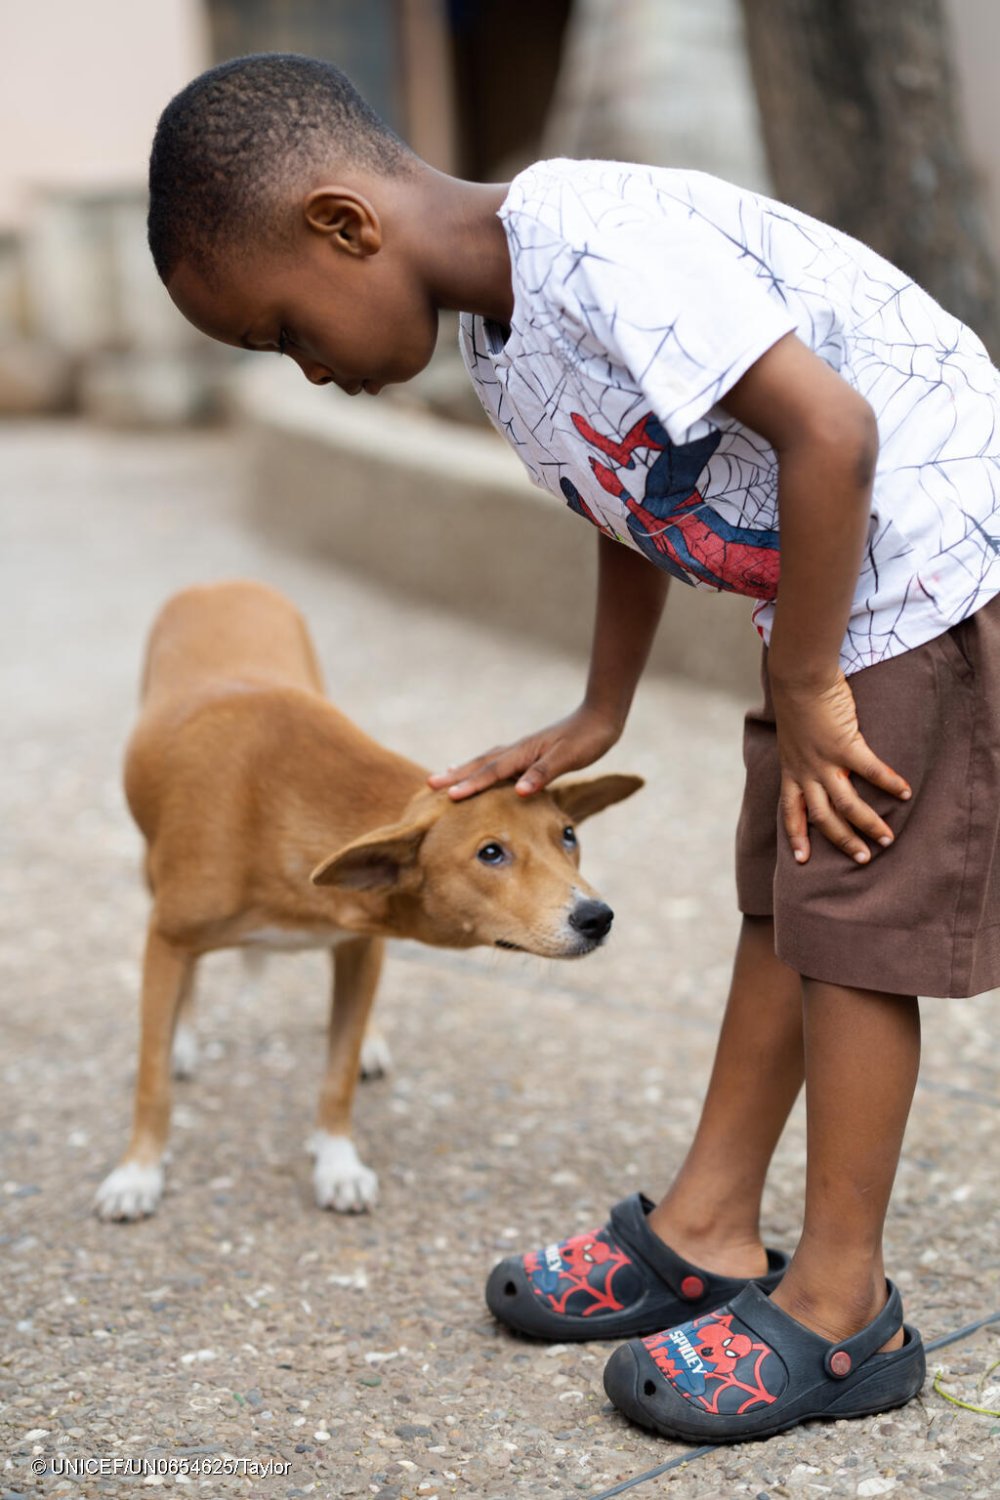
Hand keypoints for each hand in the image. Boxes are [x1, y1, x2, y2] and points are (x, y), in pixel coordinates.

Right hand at [427, 703, 622, 799]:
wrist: (600, 718)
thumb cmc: (586, 739)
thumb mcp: (568, 758)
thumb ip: (543, 773)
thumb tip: (520, 792)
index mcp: (524, 753)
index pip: (492, 772)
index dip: (470, 785)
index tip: (448, 796)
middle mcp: (518, 750)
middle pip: (481, 764)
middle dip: (455, 775)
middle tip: (430, 784)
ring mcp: (522, 750)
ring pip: (486, 761)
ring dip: (465, 769)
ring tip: (444, 775)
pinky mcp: (529, 753)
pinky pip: (498, 762)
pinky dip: (482, 767)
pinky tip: (480, 771)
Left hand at [771, 669, 910, 863]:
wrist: (799, 677)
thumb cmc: (797, 702)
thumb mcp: (792, 736)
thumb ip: (803, 753)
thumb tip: (814, 759)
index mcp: (791, 770)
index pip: (791, 811)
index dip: (796, 836)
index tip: (802, 860)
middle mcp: (806, 771)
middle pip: (823, 818)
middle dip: (842, 841)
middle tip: (862, 858)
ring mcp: (824, 760)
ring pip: (846, 804)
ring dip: (868, 824)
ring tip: (887, 839)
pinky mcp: (844, 744)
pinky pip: (869, 770)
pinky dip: (888, 782)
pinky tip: (905, 793)